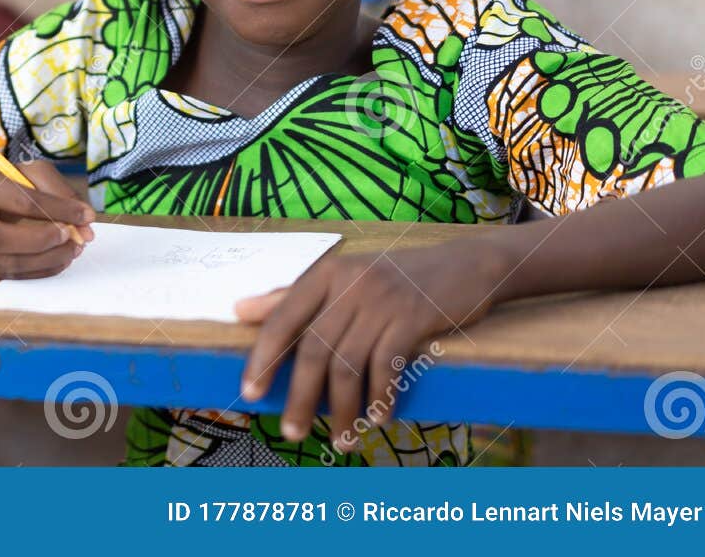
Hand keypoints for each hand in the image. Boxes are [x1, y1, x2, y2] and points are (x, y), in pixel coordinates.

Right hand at [0, 160, 95, 278]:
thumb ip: (55, 190)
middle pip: (1, 238)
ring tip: (71, 251)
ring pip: (5, 264)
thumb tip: (85, 222)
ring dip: (46, 261)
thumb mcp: (24, 173)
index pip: (19, 200)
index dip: (57, 209)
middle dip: (44, 241)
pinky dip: (37, 270)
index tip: (87, 215)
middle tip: (74, 239)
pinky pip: (7, 275)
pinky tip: (55, 260)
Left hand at [234, 242, 505, 451]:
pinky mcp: (414, 318)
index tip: (250, 392)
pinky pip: (387, 366)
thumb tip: (239, 310)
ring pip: (349, 365)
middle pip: (314, 349)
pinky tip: (377, 418)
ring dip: (341, 410)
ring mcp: (382, 300)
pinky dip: (380, 397)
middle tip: (291, 432)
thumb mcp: (341, 278)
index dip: (263, 357)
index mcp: (324, 273)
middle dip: (300, 397)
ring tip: (340, 440)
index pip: (282, 318)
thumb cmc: (395, 276)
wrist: (465, 264)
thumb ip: (291, 296)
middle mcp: (349, 283)